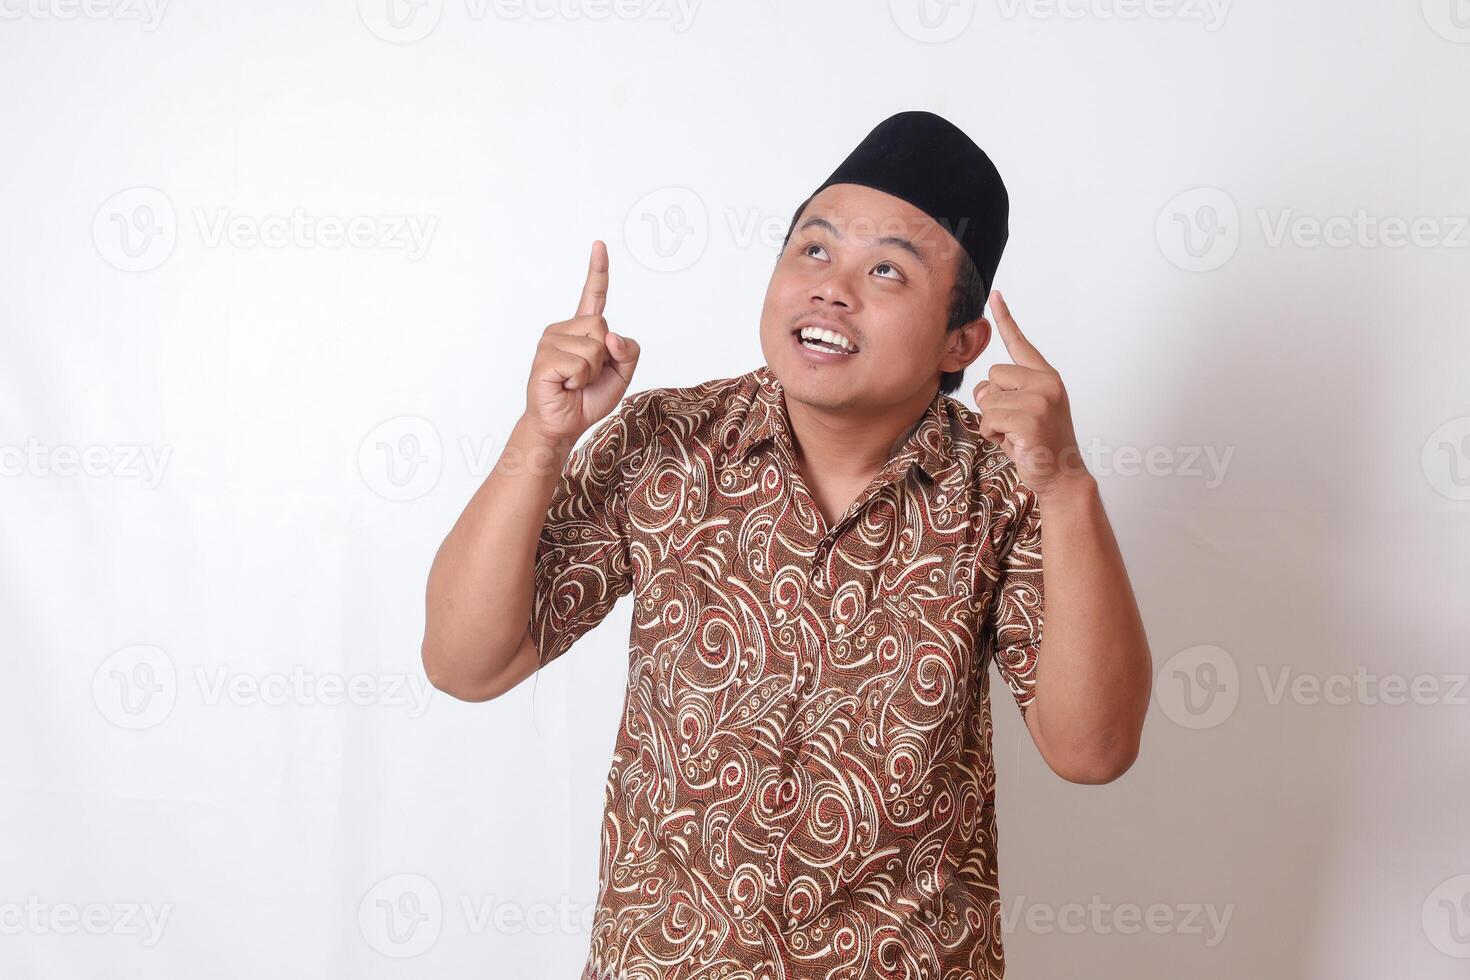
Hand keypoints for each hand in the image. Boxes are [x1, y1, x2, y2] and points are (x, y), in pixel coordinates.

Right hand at [525, 240, 640, 445]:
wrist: (562, 425)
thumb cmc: (587, 399)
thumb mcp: (621, 375)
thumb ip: (628, 352)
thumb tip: (611, 336)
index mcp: (582, 330)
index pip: (593, 295)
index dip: (598, 270)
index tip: (599, 245)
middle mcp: (563, 329)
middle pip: (603, 325)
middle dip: (605, 356)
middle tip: (587, 376)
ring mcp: (550, 341)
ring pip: (594, 347)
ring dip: (592, 372)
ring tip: (574, 382)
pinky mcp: (544, 358)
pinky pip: (580, 364)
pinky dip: (580, 381)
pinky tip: (565, 386)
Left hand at [974, 290, 1090, 497]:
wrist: (1062, 476)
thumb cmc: (1039, 444)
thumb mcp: (1024, 411)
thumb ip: (1005, 392)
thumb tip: (984, 389)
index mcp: (1047, 377)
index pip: (1020, 343)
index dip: (1005, 319)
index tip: (995, 296)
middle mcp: (1046, 383)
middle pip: (992, 376)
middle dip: (993, 402)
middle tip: (1016, 424)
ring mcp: (1040, 400)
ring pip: (988, 400)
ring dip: (993, 423)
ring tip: (1018, 435)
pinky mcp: (1030, 419)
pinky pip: (989, 420)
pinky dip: (994, 436)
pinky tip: (1016, 444)